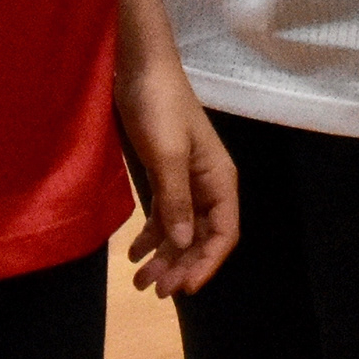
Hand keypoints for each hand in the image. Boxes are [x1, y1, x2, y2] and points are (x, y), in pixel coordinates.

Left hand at [116, 64, 238, 296]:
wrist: (140, 68)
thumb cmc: (159, 107)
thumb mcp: (167, 154)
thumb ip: (176, 199)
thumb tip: (183, 242)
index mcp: (219, 179)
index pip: (224, 232)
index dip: (207, 263)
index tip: (183, 288)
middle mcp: (207, 184)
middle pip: (202, 237)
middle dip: (181, 265)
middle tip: (153, 289)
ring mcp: (187, 180)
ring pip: (181, 230)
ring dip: (164, 256)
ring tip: (140, 281)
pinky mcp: (166, 173)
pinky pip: (165, 214)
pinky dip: (152, 236)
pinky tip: (134, 252)